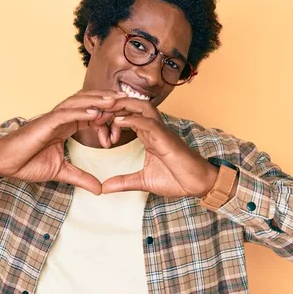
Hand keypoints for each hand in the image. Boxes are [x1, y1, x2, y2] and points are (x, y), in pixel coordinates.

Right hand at [0, 90, 126, 193]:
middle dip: (107, 102)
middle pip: (88, 103)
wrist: (4, 164)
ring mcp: (52, 118)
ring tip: (116, 101)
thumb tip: (100, 189)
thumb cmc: (27, 163)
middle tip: (127, 103)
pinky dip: (81, 111)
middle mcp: (61, 118)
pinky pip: (65, 113)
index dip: (108, 118)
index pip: (92, 116)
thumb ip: (81, 178)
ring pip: (79, 103)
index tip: (123, 124)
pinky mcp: (44, 122)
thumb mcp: (62, 172)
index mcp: (66, 126)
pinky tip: (95, 112)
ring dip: (97, 100)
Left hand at [101, 98, 218, 197]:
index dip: (109, 116)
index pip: (127, 116)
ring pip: (140, 107)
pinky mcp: (166, 138)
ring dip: (122, 106)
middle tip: (93, 112)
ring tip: (104, 109)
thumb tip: (104, 188)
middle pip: (132, 105)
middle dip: (113, 105)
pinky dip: (132, 119)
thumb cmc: (177, 179)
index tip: (94, 125)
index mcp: (148, 135)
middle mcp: (154, 128)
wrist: (199, 184)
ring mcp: (161, 131)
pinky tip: (118, 120)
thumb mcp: (143, 181)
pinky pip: (148, 122)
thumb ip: (123, 182)